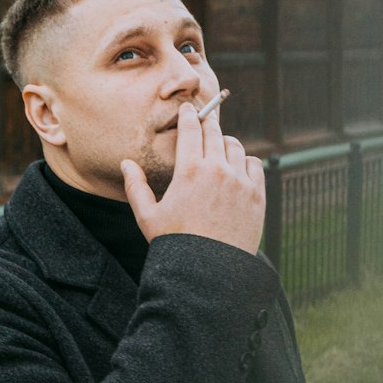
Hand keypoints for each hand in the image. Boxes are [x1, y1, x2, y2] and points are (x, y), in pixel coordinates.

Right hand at [121, 102, 265, 255]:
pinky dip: (246, 162)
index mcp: (189, 171)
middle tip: (205, 120)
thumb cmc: (175, 244)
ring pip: (236, 146)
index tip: (189, 109)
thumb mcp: (148, 217)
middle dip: (208, 124)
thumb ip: (136, 186)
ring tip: (220, 148)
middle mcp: (217, 170)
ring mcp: (240, 182)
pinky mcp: (256, 195)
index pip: (191, 129)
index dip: (189, 115)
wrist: (209, 272)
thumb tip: (126, 163)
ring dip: (226, 143)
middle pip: (214, 133)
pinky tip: (237, 167)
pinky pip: (255, 165)